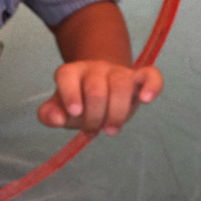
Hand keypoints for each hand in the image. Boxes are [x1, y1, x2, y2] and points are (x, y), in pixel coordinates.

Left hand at [37, 61, 162, 135]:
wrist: (101, 89)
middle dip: (93, 116)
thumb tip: (57, 118)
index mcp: (71, 73)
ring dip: (116, 113)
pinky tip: (146, 99)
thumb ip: (49, 115)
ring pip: (121, 84)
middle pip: (95, 88)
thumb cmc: (79, 102)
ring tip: (111, 130)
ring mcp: (118, 72)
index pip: (67, 75)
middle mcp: (94, 69)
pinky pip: (150, 75)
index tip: (75, 113)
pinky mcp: (138, 78)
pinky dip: (151, 85)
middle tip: (92, 131)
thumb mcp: (60, 110)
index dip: (70, 94)